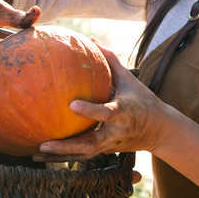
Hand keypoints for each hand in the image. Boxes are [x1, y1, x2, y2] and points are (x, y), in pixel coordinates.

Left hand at [35, 42, 168, 161]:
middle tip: (44, 144)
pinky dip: (64, 158)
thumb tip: (92, 39)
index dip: (90, 110)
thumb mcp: (130, 80)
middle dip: (67, 146)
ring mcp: (111, 144)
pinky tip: (43, 156)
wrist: (161, 130)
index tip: (71, 105)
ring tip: (37, 152)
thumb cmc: (144, 101)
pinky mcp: (106, 151)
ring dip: (61, 155)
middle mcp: (116, 130)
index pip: (106, 112)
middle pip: (91, 143)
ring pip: (85, 154)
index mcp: (124, 111)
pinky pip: (83, 157)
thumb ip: (111, 61)